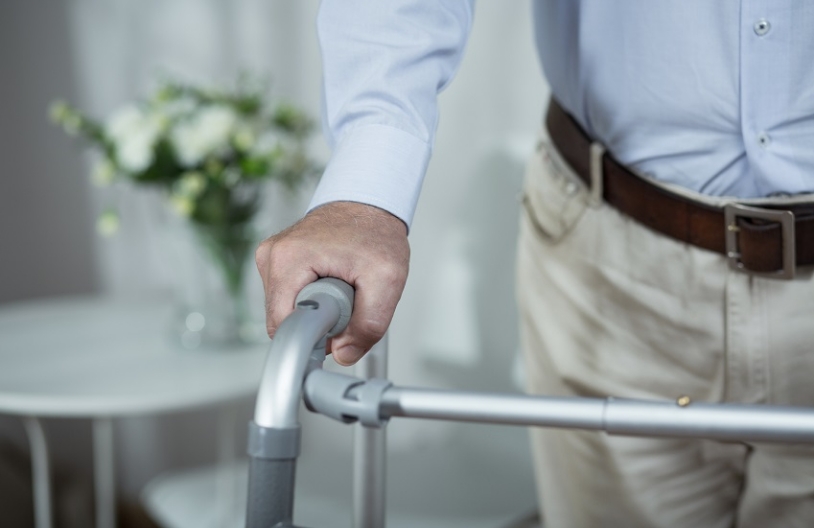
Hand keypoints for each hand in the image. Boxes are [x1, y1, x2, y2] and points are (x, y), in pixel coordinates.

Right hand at [255, 201, 409, 364]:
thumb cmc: (375, 231)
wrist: (369, 202)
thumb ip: (370, 323)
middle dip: (318, 323)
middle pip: (285, 320)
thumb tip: (344, 354)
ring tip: (340, 288)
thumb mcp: (387, 279)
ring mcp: (272, 258)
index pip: (283, 326)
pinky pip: (291, 298)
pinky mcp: (278, 262)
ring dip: (316, 311)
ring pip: (288, 311)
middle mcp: (271, 257)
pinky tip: (330, 283)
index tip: (337, 331)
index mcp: (288, 260)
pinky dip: (312, 298)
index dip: (312, 338)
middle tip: (346, 301)